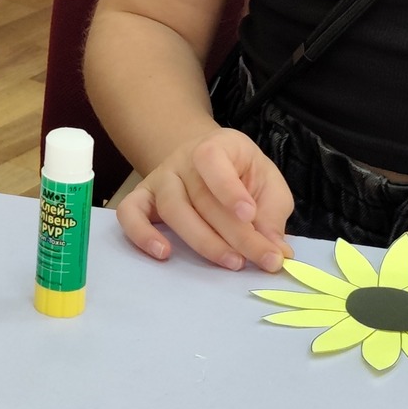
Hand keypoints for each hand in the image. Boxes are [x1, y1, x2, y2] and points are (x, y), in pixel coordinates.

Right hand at [116, 127, 293, 272]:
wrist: (206, 163)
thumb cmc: (241, 175)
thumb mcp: (267, 183)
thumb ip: (272, 214)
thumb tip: (277, 251)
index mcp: (216, 146)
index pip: (212, 159)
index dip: (228, 188)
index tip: (249, 215)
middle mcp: (182, 160)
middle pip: (201, 197)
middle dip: (236, 233)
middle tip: (262, 258)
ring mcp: (159, 179)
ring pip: (172, 209)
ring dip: (203, 240)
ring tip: (231, 262)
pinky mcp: (142, 199)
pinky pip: (130, 213)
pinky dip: (142, 235)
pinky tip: (165, 254)